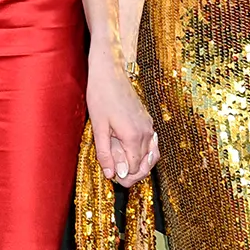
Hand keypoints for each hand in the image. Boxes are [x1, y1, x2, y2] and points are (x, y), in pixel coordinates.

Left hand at [86, 49, 157, 186]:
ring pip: (151, 155)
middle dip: (133, 174)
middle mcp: (146, 133)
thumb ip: (105, 152)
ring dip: (140, 165)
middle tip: (117, 177)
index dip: (123, 177)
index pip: (134, 168)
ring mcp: (149, 126)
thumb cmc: (101, 96)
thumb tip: (110, 174)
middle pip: (145, 164)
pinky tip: (131, 153)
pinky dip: (143, 153)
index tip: (111, 177)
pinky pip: (151, 144)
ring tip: (124, 168)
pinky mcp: (147, 120)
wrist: (110, 72)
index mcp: (133, 136)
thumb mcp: (98, 127)